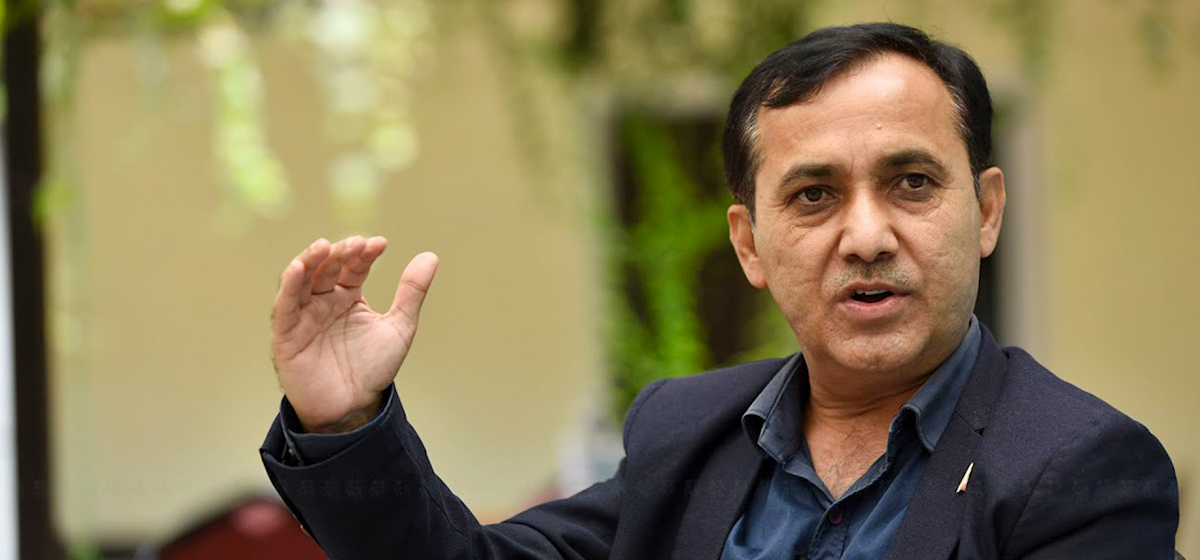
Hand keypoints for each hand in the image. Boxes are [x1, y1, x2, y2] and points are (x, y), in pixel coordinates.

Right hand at [271, 236, 438, 432]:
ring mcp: (303, 315)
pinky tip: (299, 268)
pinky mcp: (286, 334)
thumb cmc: (373, 369)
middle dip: (341, 253)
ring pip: (302, 280)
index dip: (364, 253)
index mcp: (348, 296)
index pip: (354, 266)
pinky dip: (289, 285)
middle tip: (357, 244)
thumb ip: (411, 293)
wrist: (353, 408)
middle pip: (328, 268)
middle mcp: (323, 301)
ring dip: (311, 260)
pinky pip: (284, 306)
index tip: (380, 244)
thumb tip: (431, 256)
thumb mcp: (399, 327)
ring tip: (324, 246)